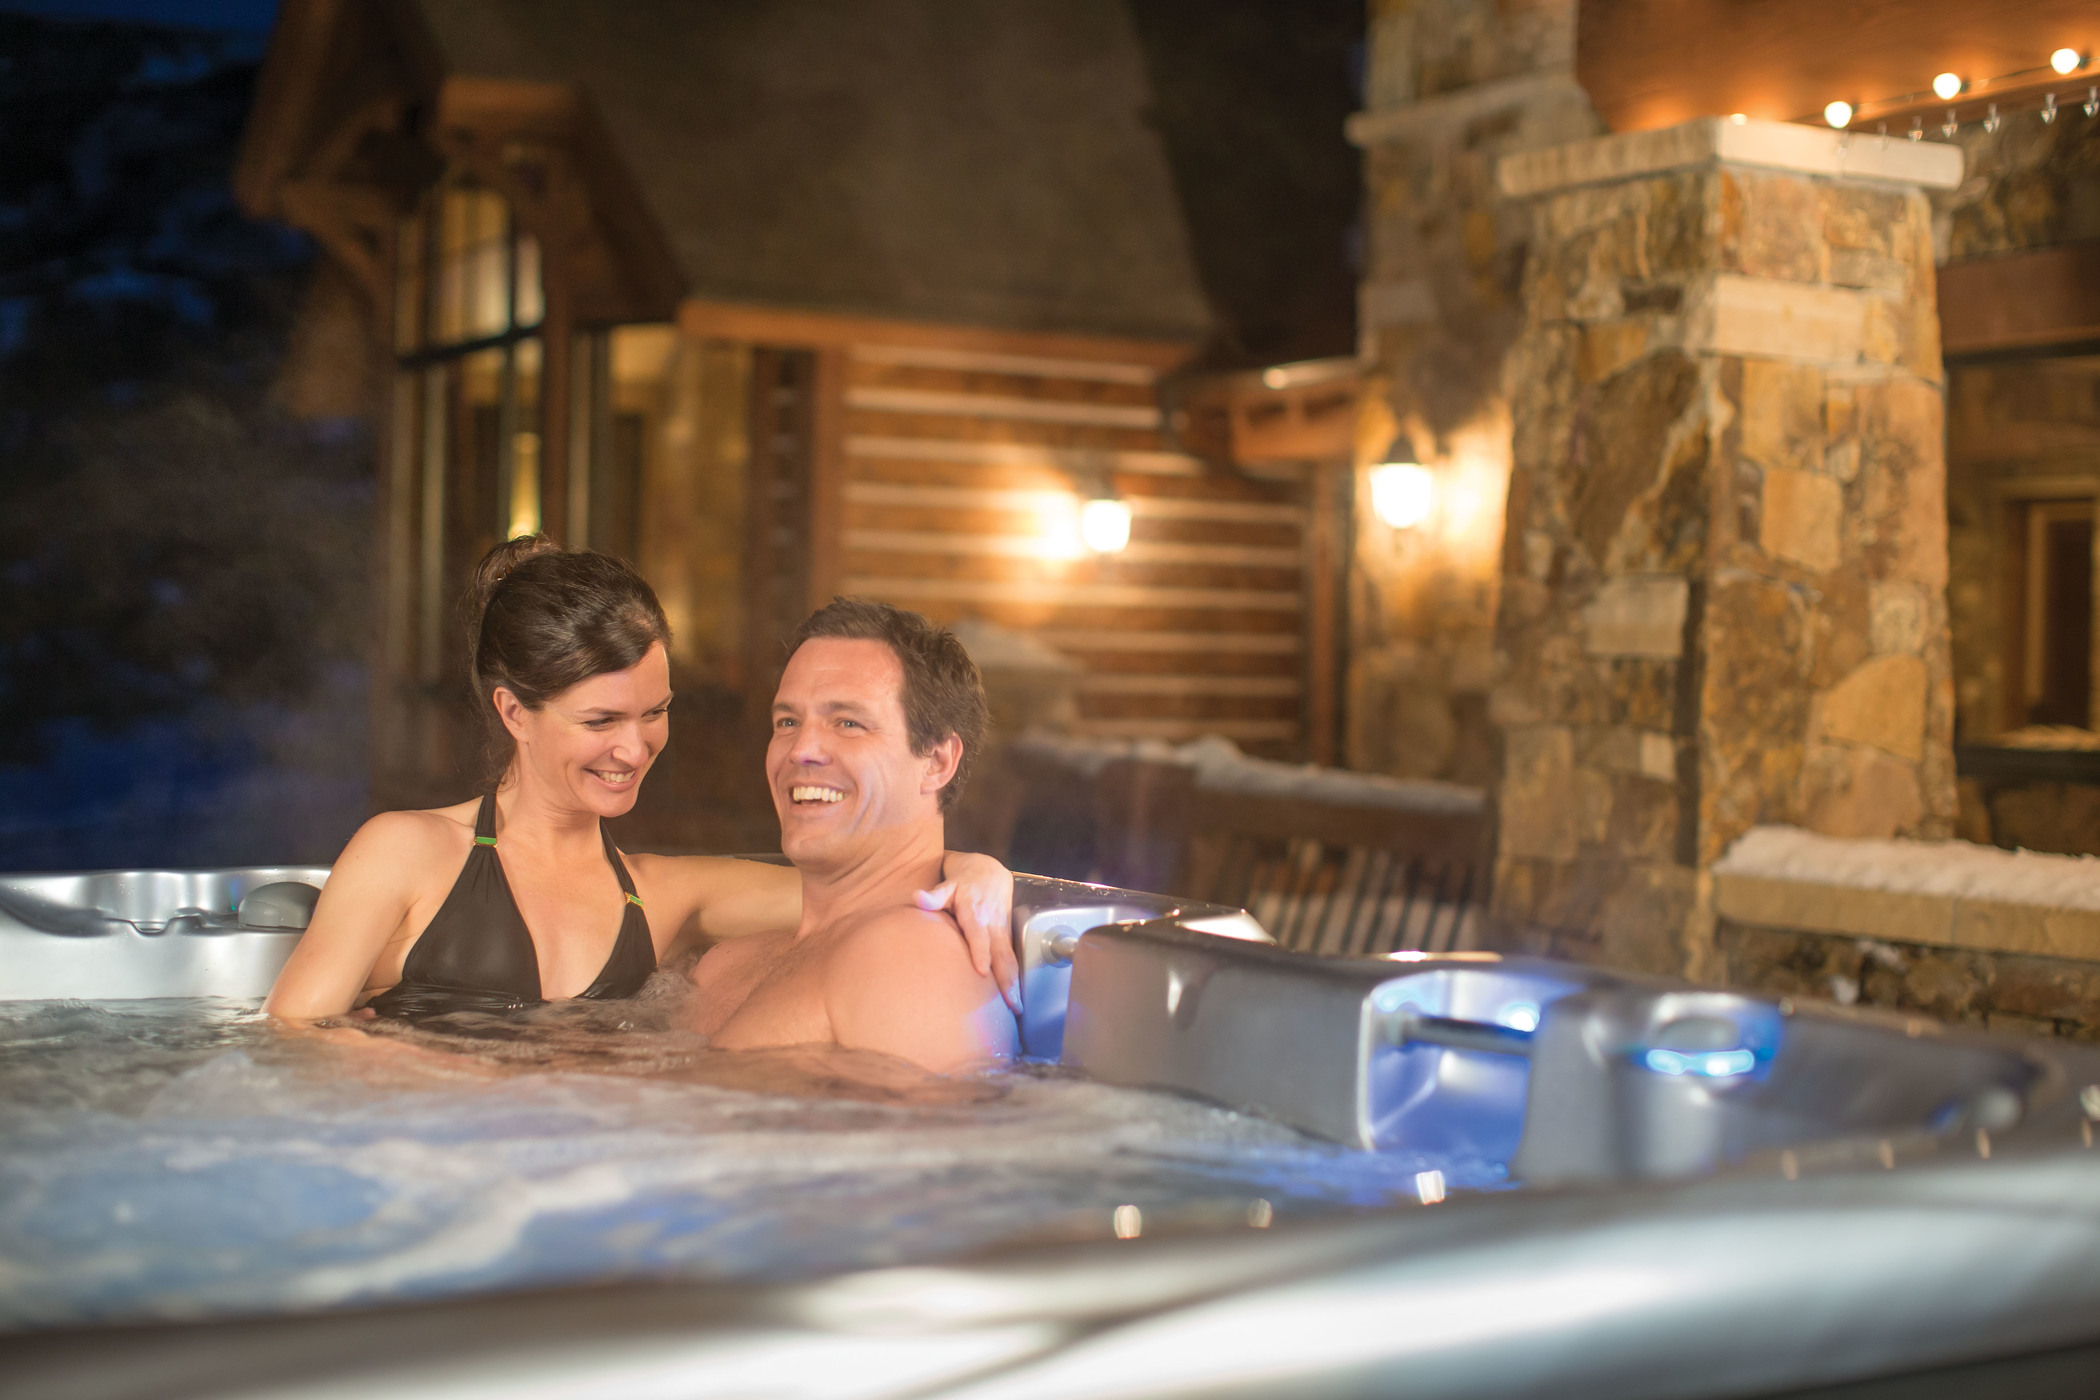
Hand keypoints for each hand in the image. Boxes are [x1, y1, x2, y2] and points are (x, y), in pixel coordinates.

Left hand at [918, 851, 1020, 1013]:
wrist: (989, 871)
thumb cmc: (962, 884)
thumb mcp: (947, 885)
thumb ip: (933, 896)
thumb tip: (917, 898)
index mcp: (974, 911)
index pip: (978, 933)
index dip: (981, 951)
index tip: (982, 971)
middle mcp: (992, 923)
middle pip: (1000, 953)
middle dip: (1006, 978)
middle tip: (1010, 1003)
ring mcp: (1002, 930)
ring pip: (1009, 959)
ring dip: (1014, 983)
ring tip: (1017, 1008)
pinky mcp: (1007, 936)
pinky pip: (1012, 959)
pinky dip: (1015, 979)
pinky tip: (1016, 1000)